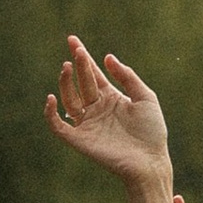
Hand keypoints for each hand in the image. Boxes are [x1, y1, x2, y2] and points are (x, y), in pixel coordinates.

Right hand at [45, 34, 169, 184]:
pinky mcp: (79, 140)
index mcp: (111, 98)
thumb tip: (107, 57)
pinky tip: (52, 98)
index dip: (83, 57)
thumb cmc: (152, 132)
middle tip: (76, 51)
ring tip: (68, 67)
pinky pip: (58, 126)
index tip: (73, 40)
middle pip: (81, 83)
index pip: (92, 74)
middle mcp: (97, 110)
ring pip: (68, 99)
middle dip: (78, 65)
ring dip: (66, 83)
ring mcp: (87, 124)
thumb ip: (127, 77)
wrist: (150, 162)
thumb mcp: (145, 97)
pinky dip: (50, 113)